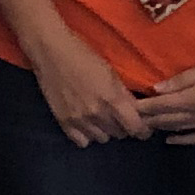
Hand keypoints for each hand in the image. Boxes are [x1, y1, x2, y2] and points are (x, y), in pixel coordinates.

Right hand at [29, 35, 149, 144]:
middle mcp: (96, 113)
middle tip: (118, 115)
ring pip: (102, 139)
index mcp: (112, 99)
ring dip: (105, 130)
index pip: (135, 128)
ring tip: (101, 117)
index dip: (142, 130)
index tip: (143, 127)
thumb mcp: (111, 73)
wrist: (51, 53)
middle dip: (123, 126)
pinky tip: (86, 123)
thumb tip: (136, 112)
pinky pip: (82, 141)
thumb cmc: (84, 56)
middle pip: (120, 134)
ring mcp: (79, 120)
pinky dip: (87, 134)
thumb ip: (124, 95)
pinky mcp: (63, 122)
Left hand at [131, 48, 194, 147]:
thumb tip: (156, 89)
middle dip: (146, 119)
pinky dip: (183, 140)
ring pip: (179, 129)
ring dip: (160, 128)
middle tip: (128, 119)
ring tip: (143, 127)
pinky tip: (171, 140)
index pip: (161, 106)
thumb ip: (181, 80)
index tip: (126, 107)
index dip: (143, 107)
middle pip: (167, 120)